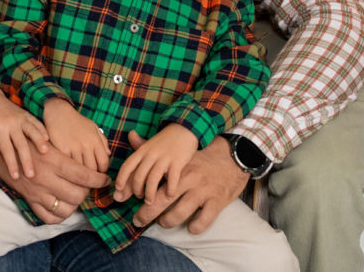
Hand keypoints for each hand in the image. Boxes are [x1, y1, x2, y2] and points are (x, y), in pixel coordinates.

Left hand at [0, 74, 48, 177]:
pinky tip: (48, 140)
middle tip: (32, 174)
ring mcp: (20, 117)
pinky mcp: (26, 114)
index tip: (16, 176)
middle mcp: (11, 123)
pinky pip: (36, 123)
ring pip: (32, 131)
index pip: (7, 150)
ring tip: (46, 153)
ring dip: (40, 142)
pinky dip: (42, 131)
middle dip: (27, 160)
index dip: (12, 164)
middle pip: (21, 144)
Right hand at [0, 140, 108, 223]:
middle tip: (88, 185)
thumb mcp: (49, 140)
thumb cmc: (30, 142)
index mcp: (54, 161)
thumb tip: (93, 159)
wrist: (4, 152)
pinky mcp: (31, 201)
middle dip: (87, 192)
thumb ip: (68, 151)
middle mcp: (46, 179)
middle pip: (78, 195)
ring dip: (75, 204)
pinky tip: (63, 205)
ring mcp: (38, 193)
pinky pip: (49, 217)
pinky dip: (60, 215)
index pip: (83, 176)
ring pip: (66, 209)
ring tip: (76, 195)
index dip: (99, 180)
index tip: (106, 180)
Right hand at [43, 99, 109, 171]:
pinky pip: (68, 166)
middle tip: (87, 180)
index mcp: (95, 140)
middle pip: (93, 170)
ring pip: (80, 170)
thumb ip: (102, 141)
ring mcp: (73, 148)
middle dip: (91, 178)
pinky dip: (68, 171)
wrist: (57, 112)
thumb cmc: (76, 121)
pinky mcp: (61, 150)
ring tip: (77, 178)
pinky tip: (67, 171)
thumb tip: (109, 155)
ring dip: (79, 177)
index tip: (97, 175)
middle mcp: (86, 145)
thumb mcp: (93, 127)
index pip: (104, 163)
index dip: (102, 173)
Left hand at [114, 124, 196, 203]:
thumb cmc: (164, 141)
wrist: (184, 128)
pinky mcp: (178, 162)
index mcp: (142, 151)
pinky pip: (172, 179)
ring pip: (152, 180)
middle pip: (139, 176)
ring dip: (150, 194)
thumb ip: (135, 161)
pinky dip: (169, 189)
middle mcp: (151, 154)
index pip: (127, 166)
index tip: (118, 191)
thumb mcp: (147, 146)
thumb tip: (124, 163)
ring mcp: (164, 158)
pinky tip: (169, 195)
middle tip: (139, 197)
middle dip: (136, 190)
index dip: (121, 180)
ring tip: (150, 201)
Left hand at [128, 133, 248, 233]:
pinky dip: (194, 227)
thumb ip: (153, 147)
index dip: (138, 193)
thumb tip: (130, 136)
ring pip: (179, 213)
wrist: (235, 157)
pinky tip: (190, 227)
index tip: (129, 200)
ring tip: (163, 222)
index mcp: (178, 167)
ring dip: (167, 221)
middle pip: (161, 200)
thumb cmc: (203, 156)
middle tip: (137, 221)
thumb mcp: (180, 153)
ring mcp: (203, 191)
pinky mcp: (217, 201)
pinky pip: (202, 221)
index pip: (152, 181)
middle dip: (146, 213)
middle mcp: (189, 178)